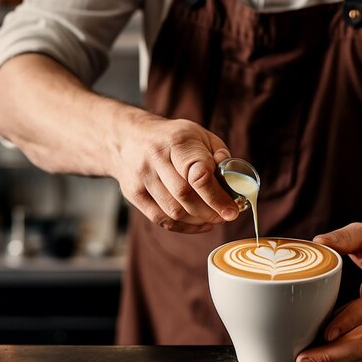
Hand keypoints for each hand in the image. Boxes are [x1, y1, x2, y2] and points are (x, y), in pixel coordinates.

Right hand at [110, 109, 239, 232]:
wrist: (129, 136)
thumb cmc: (173, 137)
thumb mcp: (199, 134)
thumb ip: (218, 155)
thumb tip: (233, 180)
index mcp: (177, 141)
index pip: (198, 174)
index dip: (217, 196)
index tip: (233, 210)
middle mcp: (156, 158)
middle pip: (185, 196)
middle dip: (210, 212)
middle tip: (225, 216)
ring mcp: (142, 177)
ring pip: (173, 211)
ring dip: (198, 220)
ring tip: (213, 218)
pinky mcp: (133, 193)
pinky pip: (160, 219)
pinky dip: (183, 227)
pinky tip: (198, 223)